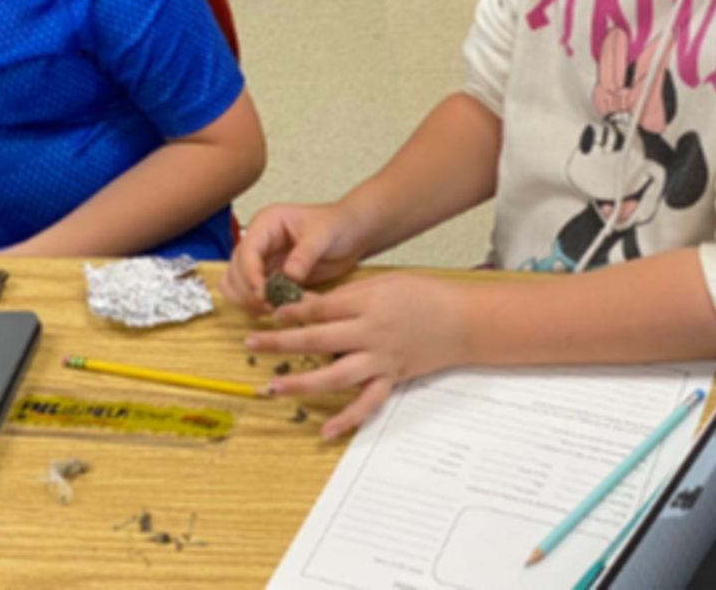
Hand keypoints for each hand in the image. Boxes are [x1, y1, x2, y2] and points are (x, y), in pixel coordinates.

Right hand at [221, 202, 370, 314]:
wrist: (351, 235)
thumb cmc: (338, 225)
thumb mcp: (325, 234)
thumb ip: (306, 253)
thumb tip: (290, 274)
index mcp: (267, 223)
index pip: (246, 250)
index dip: (250, 274)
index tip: (263, 293)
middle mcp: (258, 241)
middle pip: (235, 270)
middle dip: (248, 291)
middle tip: (270, 307)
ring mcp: (261, 260)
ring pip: (235, 284)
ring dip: (247, 301)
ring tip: (271, 310)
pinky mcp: (269, 277)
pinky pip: (250, 294)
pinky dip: (254, 305)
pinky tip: (273, 310)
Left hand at [245, 273, 471, 438]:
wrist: (462, 320)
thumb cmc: (423, 296)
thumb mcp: (383, 284)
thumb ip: (346, 297)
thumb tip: (308, 305)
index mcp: (368, 305)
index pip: (322, 308)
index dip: (292, 312)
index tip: (269, 314)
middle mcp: (372, 334)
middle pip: (319, 339)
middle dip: (282, 343)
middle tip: (253, 344)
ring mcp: (381, 360)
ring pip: (336, 376)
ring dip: (302, 383)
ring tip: (275, 388)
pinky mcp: (391, 379)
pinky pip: (367, 404)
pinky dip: (347, 420)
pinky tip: (325, 431)